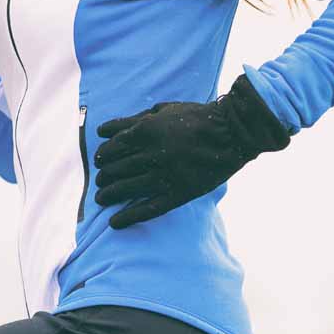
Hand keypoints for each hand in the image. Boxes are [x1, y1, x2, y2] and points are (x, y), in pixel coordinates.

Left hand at [91, 74, 292, 228]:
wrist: (234, 133)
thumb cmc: (197, 117)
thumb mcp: (164, 110)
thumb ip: (133, 119)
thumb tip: (104, 130)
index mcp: (147, 131)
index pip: (112, 148)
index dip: (102, 156)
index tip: (99, 161)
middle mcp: (153, 154)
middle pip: (116, 169)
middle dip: (103, 176)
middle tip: (99, 181)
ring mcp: (166, 176)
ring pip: (127, 189)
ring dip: (109, 195)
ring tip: (101, 199)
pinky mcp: (180, 193)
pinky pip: (148, 209)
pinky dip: (129, 217)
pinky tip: (114, 223)